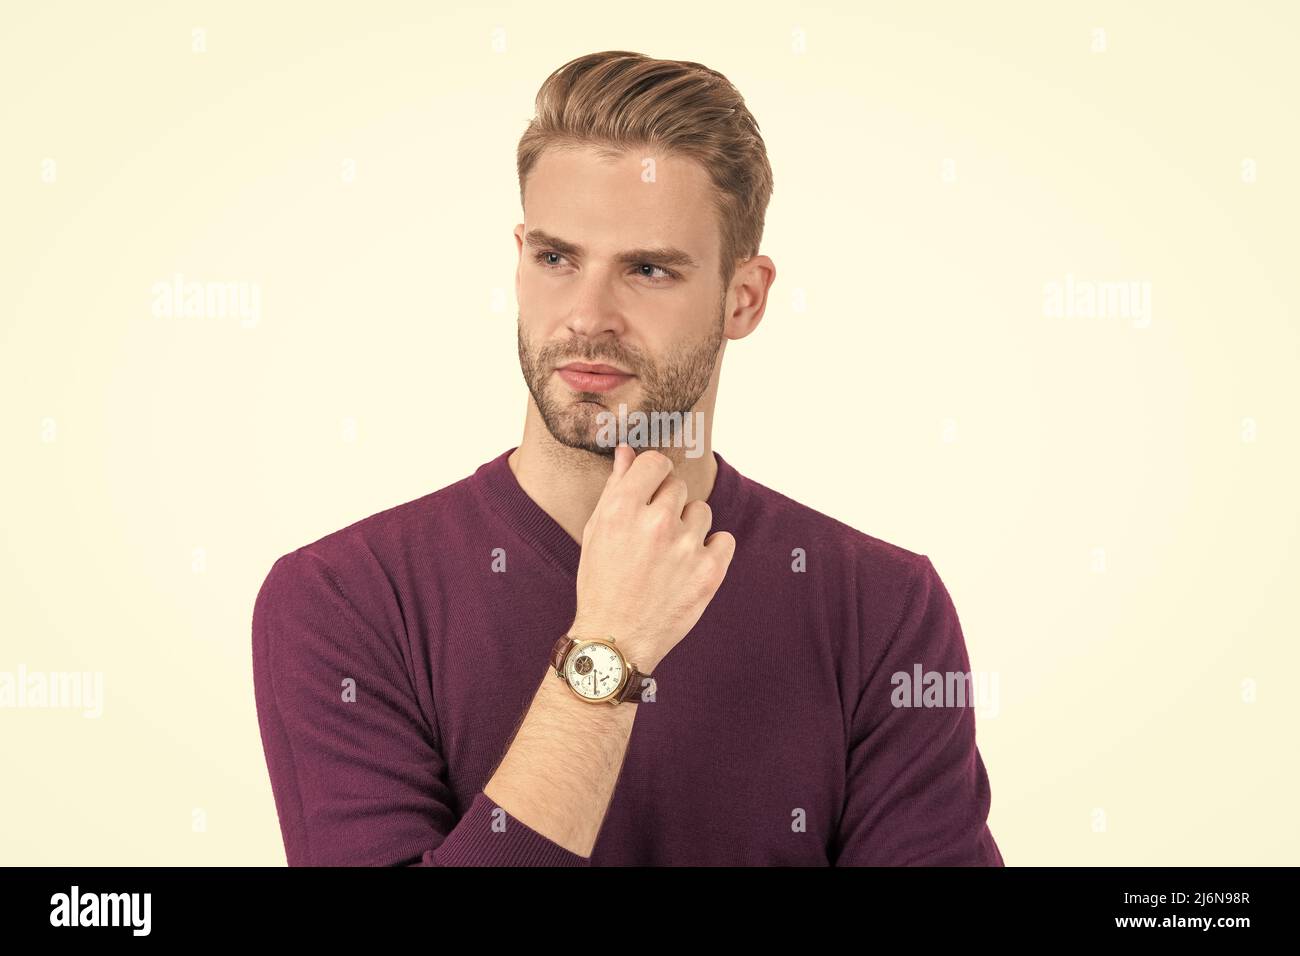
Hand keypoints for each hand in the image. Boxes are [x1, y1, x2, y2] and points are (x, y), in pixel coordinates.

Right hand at [570, 443, 736, 671]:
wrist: (616, 639)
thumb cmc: (602, 583)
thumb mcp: (597, 532)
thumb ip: (616, 487)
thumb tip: (628, 451)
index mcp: (622, 508)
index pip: (655, 462)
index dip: (654, 475)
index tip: (652, 490)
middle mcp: (655, 522)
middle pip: (678, 487)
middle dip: (668, 506)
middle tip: (653, 536)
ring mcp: (685, 547)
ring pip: (701, 512)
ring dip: (689, 528)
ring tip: (669, 556)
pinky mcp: (710, 571)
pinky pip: (724, 540)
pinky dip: (711, 551)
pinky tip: (690, 567)